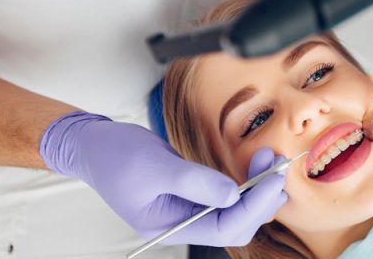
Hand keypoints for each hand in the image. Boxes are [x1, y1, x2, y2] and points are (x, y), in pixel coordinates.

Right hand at [39, 112, 286, 245]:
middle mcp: (183, 223)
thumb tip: (233, 194)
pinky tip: (256, 164)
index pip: (223, 229)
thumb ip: (194, 181)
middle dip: (261, 198)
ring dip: (257, 188)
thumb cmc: (114, 156)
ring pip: (236, 210)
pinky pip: (228, 194)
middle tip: (277, 167)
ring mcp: (190, 209)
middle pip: (236, 224)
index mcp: (169, 227)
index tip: (272, 181)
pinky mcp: (195, 192)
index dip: (252, 207)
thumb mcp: (154, 165)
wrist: (94, 144)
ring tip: (269, 160)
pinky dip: (246, 180)